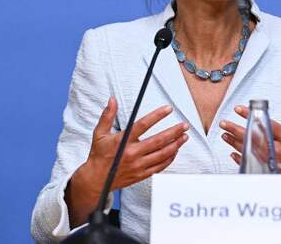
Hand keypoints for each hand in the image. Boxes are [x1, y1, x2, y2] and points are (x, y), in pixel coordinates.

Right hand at [67, 97, 188, 226]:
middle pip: (158, 141)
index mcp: (123, 141)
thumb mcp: (99, 134)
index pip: (143, 125)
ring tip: (184, 137)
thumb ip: (107, 116)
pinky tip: (175, 151)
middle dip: (174, 132)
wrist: (96, 180)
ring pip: (162, 154)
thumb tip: (112, 100)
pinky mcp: (141, 174)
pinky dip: (169, 158)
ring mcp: (138, 165)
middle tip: (184, 125)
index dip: (157, 116)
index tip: (168, 109)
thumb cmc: (99, 155)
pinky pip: (160, 166)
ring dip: (175, 145)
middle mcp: (132, 153)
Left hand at [219, 94, 280, 173]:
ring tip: (224, 135)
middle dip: (236, 129)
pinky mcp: (270, 171)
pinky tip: (233, 154)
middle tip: (223, 123)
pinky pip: (252, 165)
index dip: (251, 115)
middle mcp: (279, 150)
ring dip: (235, 143)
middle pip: (252, 138)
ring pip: (249, 151)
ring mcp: (273, 162)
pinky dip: (242, 159)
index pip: (266, 123)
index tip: (238, 109)